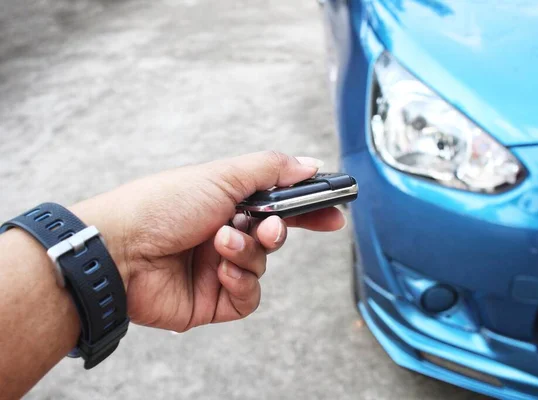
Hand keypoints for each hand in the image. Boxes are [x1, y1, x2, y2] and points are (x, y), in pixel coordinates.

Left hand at [71, 151, 344, 331]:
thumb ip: (271, 169)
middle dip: (277, 230)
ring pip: (262, 264)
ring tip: (222, 243)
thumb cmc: (161, 205)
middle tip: (269, 227)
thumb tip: (309, 164)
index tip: (333, 211)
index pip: (278, 202)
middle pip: (274, 235)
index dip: (307, 207)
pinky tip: (223, 272)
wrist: (120, 250)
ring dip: (248, 252)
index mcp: (226, 200)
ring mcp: (218, 267)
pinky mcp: (213, 300)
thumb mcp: (221, 175)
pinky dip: (242, 283)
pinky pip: (249, 296)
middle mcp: (224, 232)